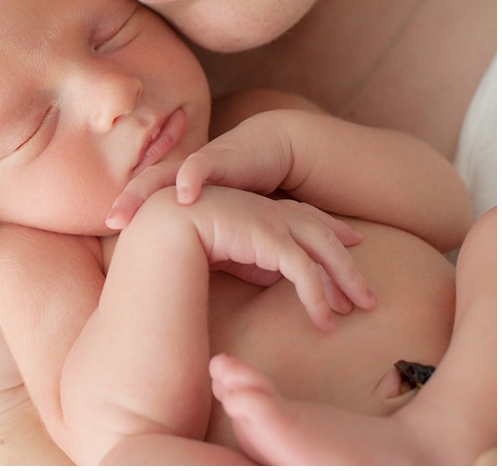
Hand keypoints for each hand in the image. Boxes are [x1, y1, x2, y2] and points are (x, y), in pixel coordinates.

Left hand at [108, 114, 294, 227]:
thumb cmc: (246, 190)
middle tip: (109, 222)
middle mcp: (180, 174)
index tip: (108, 240)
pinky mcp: (221, 156)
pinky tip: (182, 194)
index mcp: (176, 188)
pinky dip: (190, 177)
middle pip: (144, 186)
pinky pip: (200, 164)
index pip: (143, 202)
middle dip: (126, 202)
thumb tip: (192, 278)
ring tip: (126, 212)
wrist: (274, 150)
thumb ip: (206, 240)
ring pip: (162, 174)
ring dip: (142, 191)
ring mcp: (197, 163)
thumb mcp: (222, 217)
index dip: (126, 216)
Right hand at [168, 187, 375, 329]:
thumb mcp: (231, 254)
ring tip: (358, 309)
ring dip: (344, 281)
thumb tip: (280, 280)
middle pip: (323, 236)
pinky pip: (304, 271)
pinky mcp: (270, 238)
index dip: (332, 229)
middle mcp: (271, 212)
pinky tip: (324, 320)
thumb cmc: (186, 240)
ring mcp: (273, 221)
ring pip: (323, 251)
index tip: (352, 240)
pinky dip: (316, 297)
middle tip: (366, 294)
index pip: (306, 219)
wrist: (164, 228)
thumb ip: (257, 263)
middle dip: (347, 264)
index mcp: (261, 210)